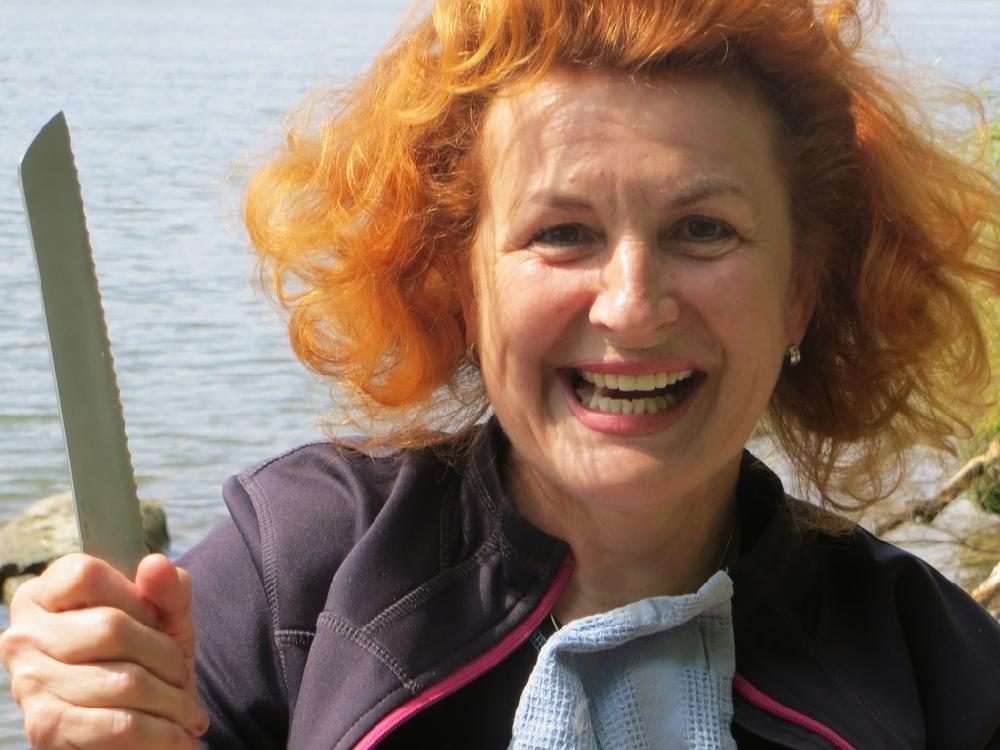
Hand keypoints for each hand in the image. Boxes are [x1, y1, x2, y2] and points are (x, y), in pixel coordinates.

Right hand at [0, 553, 208, 748]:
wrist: (133, 727)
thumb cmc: (146, 658)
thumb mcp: (165, 618)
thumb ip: (167, 589)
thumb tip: (156, 564)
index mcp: (45, 594)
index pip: (85, 574)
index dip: (134, 596)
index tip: (160, 621)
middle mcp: (25, 635)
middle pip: (111, 627)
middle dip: (166, 655)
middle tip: (183, 677)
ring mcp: (29, 682)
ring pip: (122, 680)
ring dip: (171, 700)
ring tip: (186, 711)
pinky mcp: (45, 727)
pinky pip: (117, 725)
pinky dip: (161, 734)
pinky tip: (179, 737)